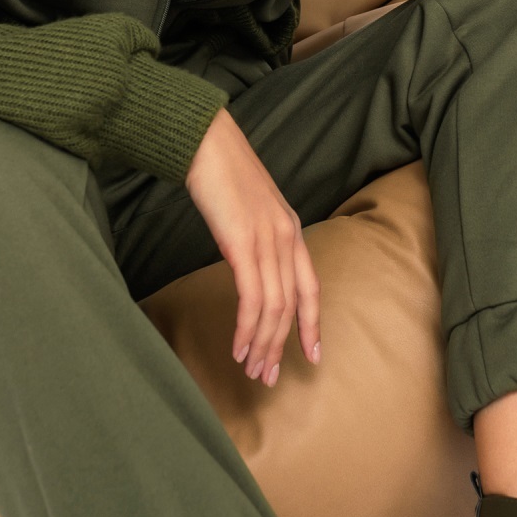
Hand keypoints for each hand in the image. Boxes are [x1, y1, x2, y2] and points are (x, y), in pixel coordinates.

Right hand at [185, 107, 321, 388]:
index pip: (311, 287)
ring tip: (251, 369)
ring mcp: (267, 240)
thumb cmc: (219, 171)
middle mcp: (286, 237)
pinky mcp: (242, 244)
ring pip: (274, 308)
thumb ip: (256, 235)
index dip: (313, 323)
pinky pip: (252, 299)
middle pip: (292, 305)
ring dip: (263, 344)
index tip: (312, 354)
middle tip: (267, 377)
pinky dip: (247, 328)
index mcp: (291, 229)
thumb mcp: (247, 208)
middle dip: (281, 346)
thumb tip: (249, 264)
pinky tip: (238, 346)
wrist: (203, 140)